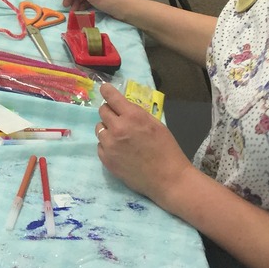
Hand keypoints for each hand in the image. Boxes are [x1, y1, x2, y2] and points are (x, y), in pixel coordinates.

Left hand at [95, 82, 194, 203]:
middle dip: (110, 112)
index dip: (107, 91)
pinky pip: (100, 145)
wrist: (168, 179)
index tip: (104, 88)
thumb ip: (137, 113)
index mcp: (132, 116)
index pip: (111, 97)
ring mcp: (110, 145)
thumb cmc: (167, 149)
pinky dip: (107, 145)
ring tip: (121, 138)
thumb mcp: (156, 124)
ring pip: (99, 128)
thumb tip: (122, 106)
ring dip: (108, 129)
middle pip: (102, 111)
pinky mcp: (106, 160)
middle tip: (119, 119)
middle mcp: (117, 128)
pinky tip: (120, 151)